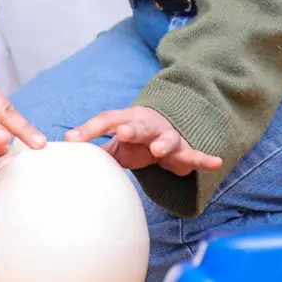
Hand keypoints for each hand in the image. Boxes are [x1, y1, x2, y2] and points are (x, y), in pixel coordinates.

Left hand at [66, 106, 222, 176]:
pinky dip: (205, 159)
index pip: (106, 121)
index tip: (72, 139)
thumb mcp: (114, 142)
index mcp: (127, 120)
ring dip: (163, 144)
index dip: (90, 129)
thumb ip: (95, 146)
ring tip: (159, 151)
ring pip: (167, 139)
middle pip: (139, 125)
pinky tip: (216, 161)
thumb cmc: (134, 136)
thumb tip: (65, 152)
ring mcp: (168, 136)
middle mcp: (148, 125)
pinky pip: (195, 155)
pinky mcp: (185, 150)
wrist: (166, 128)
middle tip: (121, 133)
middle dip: (131, 129)